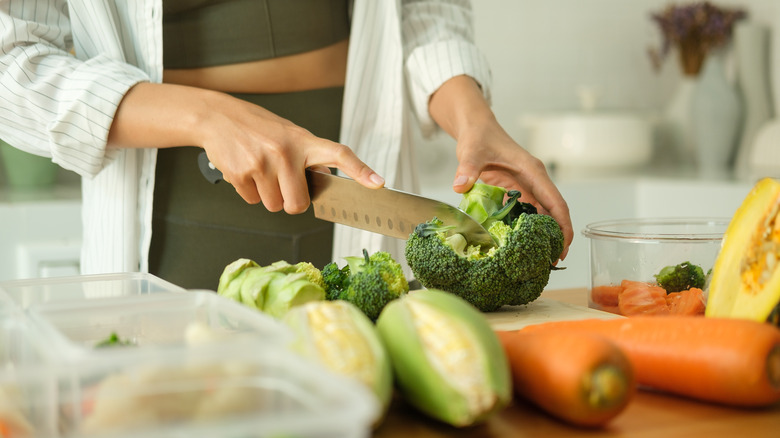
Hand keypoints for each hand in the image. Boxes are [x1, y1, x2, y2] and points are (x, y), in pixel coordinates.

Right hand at [108, 83, 384, 213]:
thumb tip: (329, 183)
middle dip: (290, 202)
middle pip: (297, 204)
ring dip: (267, 196)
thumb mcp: (290, 135)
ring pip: (273, 205)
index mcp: (304, 141)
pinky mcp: (240, 173)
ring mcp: (262, 163)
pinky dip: (249, 192)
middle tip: (282, 184)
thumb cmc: (259, 128)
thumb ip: (309, 158)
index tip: (377, 183)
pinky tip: (245, 170)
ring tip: (260, 171)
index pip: (339, 154)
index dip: (359, 170)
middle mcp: (285, 151)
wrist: (218, 117)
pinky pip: (252, 201)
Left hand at [428, 76, 572, 259]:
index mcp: (532, 172)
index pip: (555, 202)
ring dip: (542, 236)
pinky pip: (526, 213)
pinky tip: (520, 245)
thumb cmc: (479, 137)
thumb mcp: (471, 151)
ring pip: (541, 215)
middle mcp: (534, 181)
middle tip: (551, 262)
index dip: (562, 225)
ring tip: (538, 260)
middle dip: (556, 237)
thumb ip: (468, 168)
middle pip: (553, 213)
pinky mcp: (516, 192)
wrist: (476, 128)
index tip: (563, 246)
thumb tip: (459, 185)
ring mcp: (526, 187)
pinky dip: (526, 229)